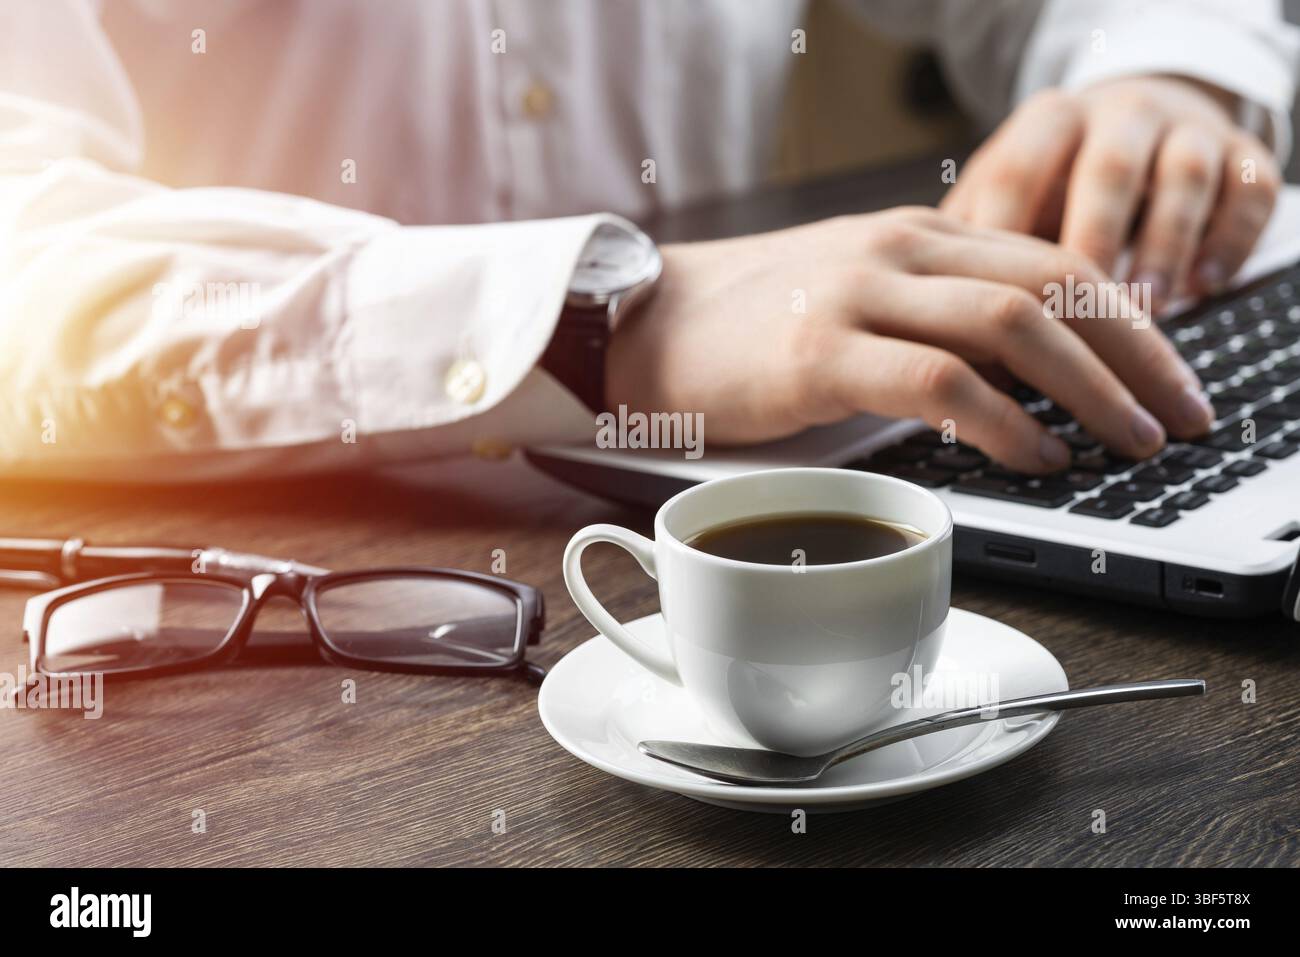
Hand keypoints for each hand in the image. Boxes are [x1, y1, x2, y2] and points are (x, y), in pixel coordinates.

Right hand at [605, 208, 1214, 473]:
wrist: (639, 324)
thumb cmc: (748, 327)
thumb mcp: (856, 298)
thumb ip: (933, 317)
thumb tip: (1026, 381)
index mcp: (915, 235)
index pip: (1055, 261)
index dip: (1131, 323)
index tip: (1172, 380)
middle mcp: (898, 248)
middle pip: (1055, 284)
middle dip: (1136, 356)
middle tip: (1179, 419)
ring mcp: (856, 292)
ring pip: (1011, 322)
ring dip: (1089, 388)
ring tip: (1127, 443)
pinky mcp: (816, 350)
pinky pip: (936, 378)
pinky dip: (1002, 419)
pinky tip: (1035, 455)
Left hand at [942, 77, 1281, 311]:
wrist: (1139, 122)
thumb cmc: (1052, 186)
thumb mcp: (1005, 200)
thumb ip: (971, 248)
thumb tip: (939, 336)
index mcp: (1047, 122)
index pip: (1019, 172)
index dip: (1004, 239)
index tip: (988, 304)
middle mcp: (1118, 113)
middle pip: (1107, 171)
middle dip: (1094, 243)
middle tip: (1075, 315)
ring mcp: (1184, 129)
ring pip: (1183, 176)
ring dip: (1164, 245)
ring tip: (1145, 310)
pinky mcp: (1240, 153)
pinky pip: (1249, 188)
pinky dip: (1230, 239)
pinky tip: (1204, 289)